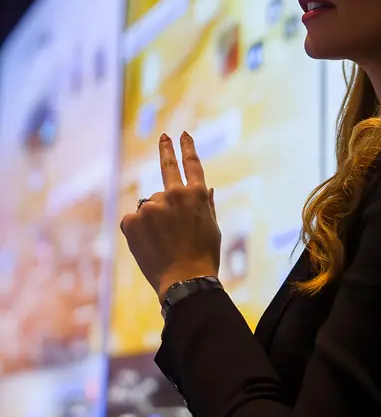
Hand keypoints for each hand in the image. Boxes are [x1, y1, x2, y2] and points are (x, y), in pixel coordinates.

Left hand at [120, 132, 220, 302]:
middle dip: (166, 149)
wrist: (185, 281)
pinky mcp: (132, 219)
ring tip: (163, 242)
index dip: (187, 148)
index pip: (191, 164)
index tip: (183, 135)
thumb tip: (207, 187)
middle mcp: (173, 194)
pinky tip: (149, 246)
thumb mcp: (212, 227)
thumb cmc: (204, 256)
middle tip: (164, 136)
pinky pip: (134, 220)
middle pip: (167, 167)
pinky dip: (138, 230)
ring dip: (154, 218)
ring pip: (150, 206)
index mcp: (196, 194)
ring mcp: (151, 206)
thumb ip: (206, 204)